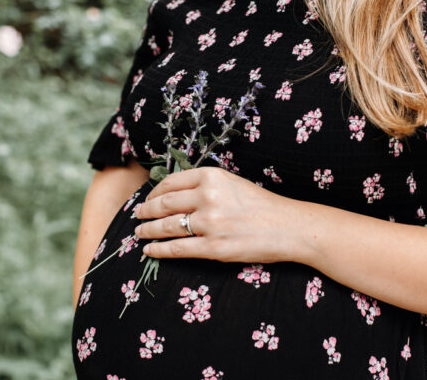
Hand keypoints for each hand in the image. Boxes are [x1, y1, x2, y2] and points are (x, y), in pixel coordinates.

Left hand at [133, 166, 294, 262]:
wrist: (289, 227)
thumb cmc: (262, 205)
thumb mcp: (232, 183)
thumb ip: (205, 185)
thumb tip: (174, 194)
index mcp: (211, 176)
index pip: (171, 182)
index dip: (154, 192)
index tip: (148, 198)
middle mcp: (207, 196)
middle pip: (164, 204)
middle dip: (145, 211)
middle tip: (137, 216)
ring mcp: (209, 223)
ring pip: (166, 227)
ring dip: (148, 231)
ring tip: (139, 234)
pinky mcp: (213, 248)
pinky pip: (177, 249)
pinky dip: (159, 250)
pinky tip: (150, 250)